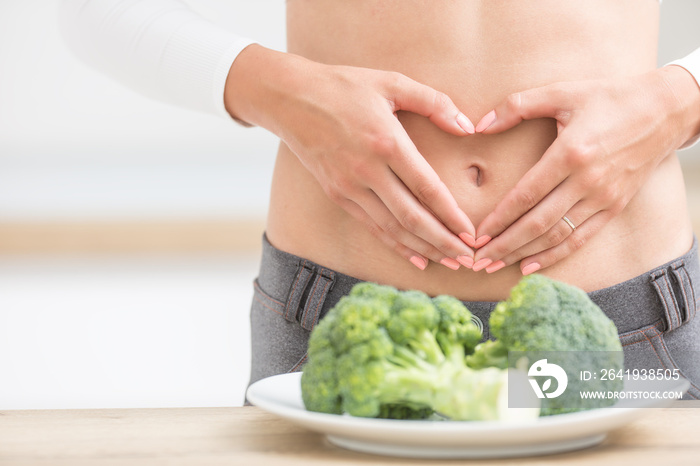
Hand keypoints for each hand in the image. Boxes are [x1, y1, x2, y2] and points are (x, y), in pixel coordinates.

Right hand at [225, 45, 476, 269]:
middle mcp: (367, 171)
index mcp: (386, 142)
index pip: (427, 188)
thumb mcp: (392, 82)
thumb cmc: (343, 86)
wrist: (289, 98)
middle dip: (444, 242)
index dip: (452, 215)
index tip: (472, 233)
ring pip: (392, 229)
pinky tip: (417, 257)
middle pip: (412, 218)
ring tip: (450, 263)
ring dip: (424, 249)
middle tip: (469, 259)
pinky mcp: (338, 195)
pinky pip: (372, 227)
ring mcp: (349, 187)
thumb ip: (434, 102)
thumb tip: (468, 127)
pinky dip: (396, 245)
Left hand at [471, 66, 699, 274]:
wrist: (666, 110)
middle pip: (538, 222)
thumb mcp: (563, 92)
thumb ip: (518, 105)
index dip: (499, 218)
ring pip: (557, 235)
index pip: (526, 194)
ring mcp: (604, 197)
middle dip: (504, 244)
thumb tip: (479, 124)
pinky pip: (581, 238)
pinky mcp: (615, 207)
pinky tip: (530, 266)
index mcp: (571, 153)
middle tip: (477, 260)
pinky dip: (554, 255)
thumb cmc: (610, 97)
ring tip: (495, 265)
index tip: (476, 234)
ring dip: (523, 254)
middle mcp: (588, 180)